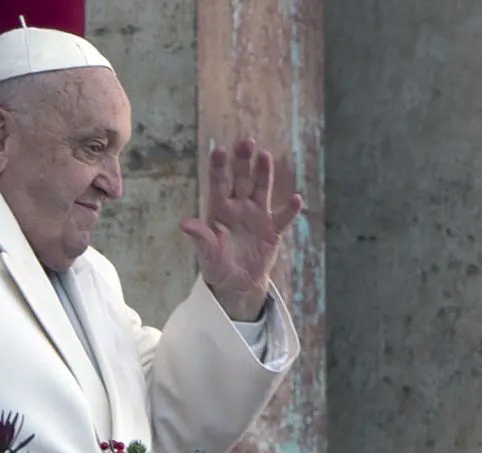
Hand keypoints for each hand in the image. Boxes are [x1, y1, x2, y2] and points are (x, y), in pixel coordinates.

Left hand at [179, 137, 302, 320]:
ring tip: (265, 155)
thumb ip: (200, 237)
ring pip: (261, 190)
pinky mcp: (273, 230)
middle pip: (242, 179)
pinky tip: (297, 199)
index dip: (220, 167)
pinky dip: (291, 209)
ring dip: (264, 173)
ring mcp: (257, 216)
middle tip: (246, 141)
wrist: (237, 283)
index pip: (219, 183)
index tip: (220, 150)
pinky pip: (283, 217)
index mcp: (220, 210)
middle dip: (243, 161)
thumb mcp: (207, 254)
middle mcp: (239, 207)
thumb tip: (184, 224)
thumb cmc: (217, 266)